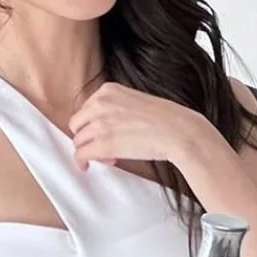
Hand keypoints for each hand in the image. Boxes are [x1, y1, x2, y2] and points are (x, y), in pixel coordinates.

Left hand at [68, 82, 207, 169]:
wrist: (179, 131)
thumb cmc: (166, 118)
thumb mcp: (135, 100)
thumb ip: (116, 107)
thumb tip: (106, 124)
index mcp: (109, 90)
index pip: (86, 108)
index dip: (93, 123)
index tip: (103, 132)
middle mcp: (100, 104)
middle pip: (77, 124)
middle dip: (87, 136)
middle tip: (103, 146)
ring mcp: (100, 124)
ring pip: (78, 141)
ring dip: (89, 150)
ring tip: (107, 157)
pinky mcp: (102, 145)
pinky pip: (80, 155)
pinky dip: (81, 162)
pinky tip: (86, 166)